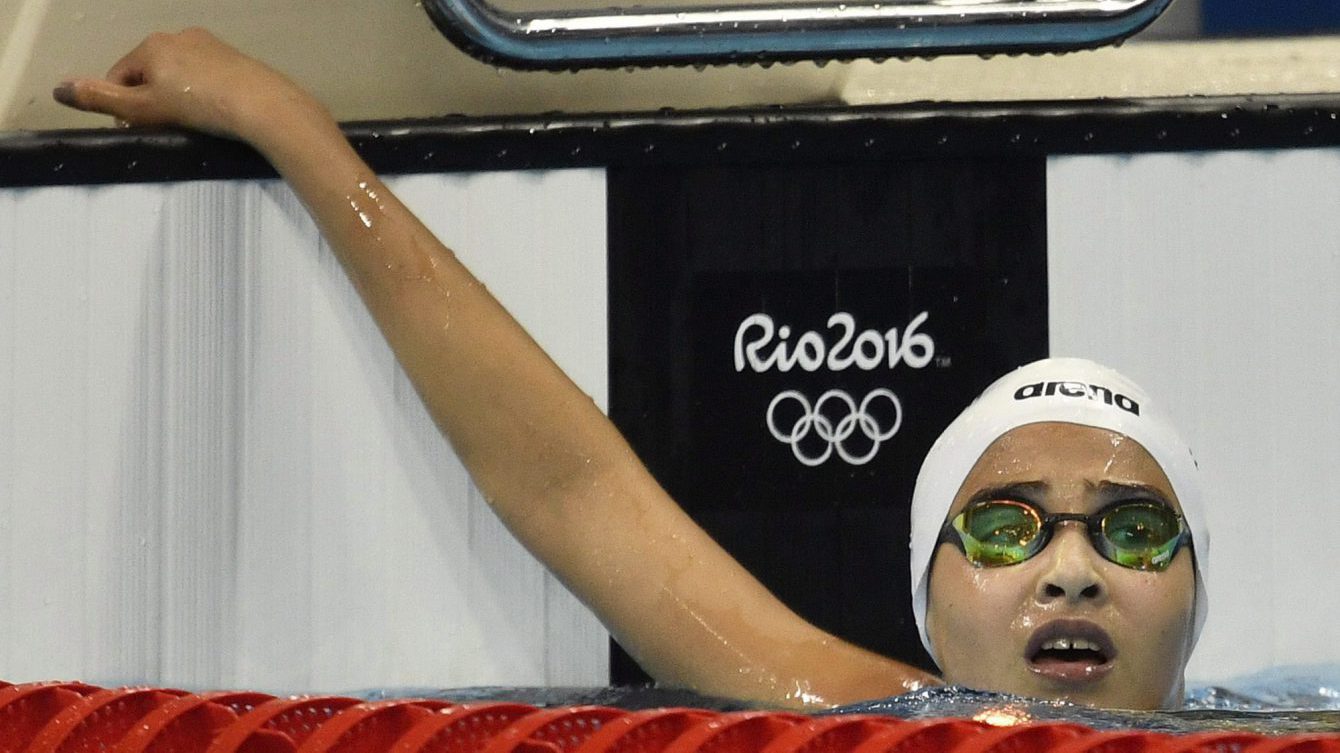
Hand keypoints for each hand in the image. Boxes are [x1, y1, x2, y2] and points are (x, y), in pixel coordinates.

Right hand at [53, 28, 321, 142]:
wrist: (261, 105)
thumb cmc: (197, 106)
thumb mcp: (142, 108)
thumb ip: (100, 99)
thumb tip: (59, 89)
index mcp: (151, 45)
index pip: (120, 75)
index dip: (121, 105)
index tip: (136, 130)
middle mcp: (179, 36)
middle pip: (150, 73)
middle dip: (150, 100)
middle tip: (164, 129)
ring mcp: (211, 46)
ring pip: (179, 75)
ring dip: (176, 98)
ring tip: (191, 125)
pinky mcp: (236, 59)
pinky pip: (206, 78)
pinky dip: (203, 95)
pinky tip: (214, 114)